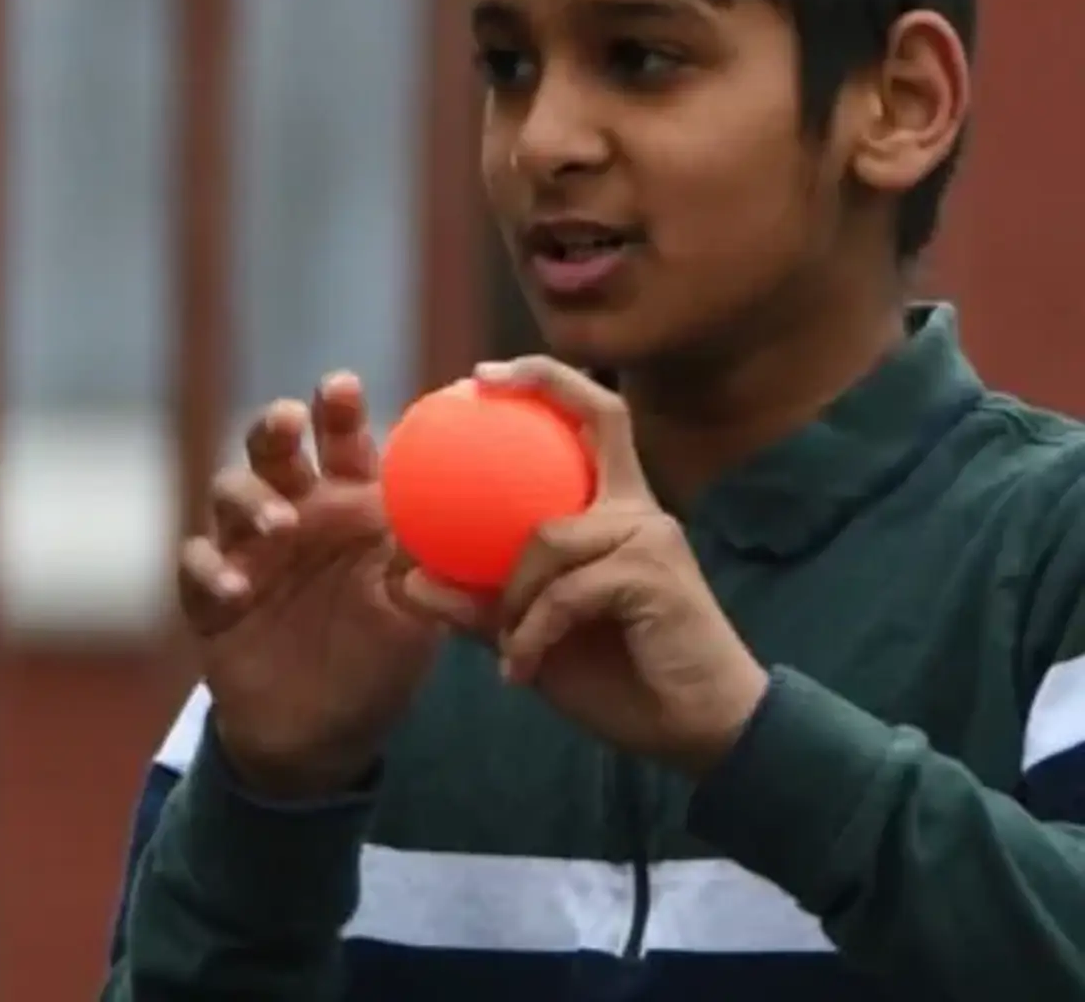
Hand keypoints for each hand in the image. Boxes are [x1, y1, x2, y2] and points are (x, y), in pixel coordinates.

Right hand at [179, 373, 444, 799]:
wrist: (325, 737)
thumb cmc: (380, 658)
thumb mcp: (418, 614)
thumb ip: (431, 566)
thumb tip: (467, 522)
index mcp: (347, 504)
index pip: (342, 441)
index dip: (338, 409)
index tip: (343, 387)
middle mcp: (294, 512)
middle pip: (273, 447)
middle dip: (278, 427)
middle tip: (292, 423)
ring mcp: (246, 550)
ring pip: (229, 492)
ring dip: (250, 498)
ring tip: (279, 525)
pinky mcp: (210, 594)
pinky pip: (195, 565)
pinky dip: (209, 569)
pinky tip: (234, 587)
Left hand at [400, 357, 768, 775]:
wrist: (699, 733)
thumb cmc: (621, 678)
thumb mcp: (534, 633)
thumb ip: (481, 602)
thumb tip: (408, 577)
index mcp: (615, 510)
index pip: (595, 420)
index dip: (547, 381)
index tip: (483, 373)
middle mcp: (638, 509)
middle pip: (600, 421)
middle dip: (540, 387)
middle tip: (473, 387)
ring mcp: (650, 537)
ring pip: (547, 537)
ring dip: (512, 598)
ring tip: (505, 647)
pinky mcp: (655, 575)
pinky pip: (564, 593)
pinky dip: (533, 633)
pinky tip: (520, 671)